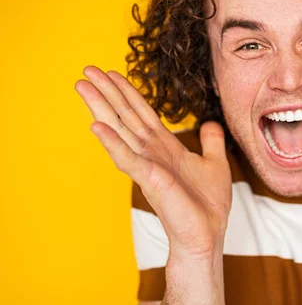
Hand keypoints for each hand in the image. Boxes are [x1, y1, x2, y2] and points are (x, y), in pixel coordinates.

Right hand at [75, 66, 231, 259]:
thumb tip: (211, 123)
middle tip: (87, 69)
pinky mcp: (150, 179)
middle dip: (107, 92)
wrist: (207, 235)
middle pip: (125, 115)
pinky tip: (96, 126)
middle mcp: (152, 152)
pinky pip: (128, 157)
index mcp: (165, 147)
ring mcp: (148, 164)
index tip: (113, 73)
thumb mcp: (215, 164)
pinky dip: (112, 142)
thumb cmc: (207, 205)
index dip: (128, 92)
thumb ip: (210, 142)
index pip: (143, 113)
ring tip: (83, 87)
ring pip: (120, 130)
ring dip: (101, 108)